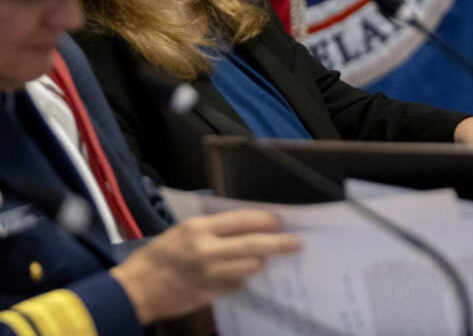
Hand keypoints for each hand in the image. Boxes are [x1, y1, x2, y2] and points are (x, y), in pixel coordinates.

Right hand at [110, 210, 300, 324]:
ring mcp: (209, 275)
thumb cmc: (157, 256)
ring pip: (250, 267)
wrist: (134, 290)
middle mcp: (206, 251)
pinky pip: (237, 284)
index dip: (265, 219)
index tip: (281, 220)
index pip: (241, 221)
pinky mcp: (210, 293)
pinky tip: (242, 273)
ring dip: (259, 262)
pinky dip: (242, 277)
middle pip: (254, 245)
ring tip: (263, 258)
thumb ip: (212, 228)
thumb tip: (247, 225)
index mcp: (198, 229)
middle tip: (297, 243)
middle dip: (280, 243)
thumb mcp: (182, 231)